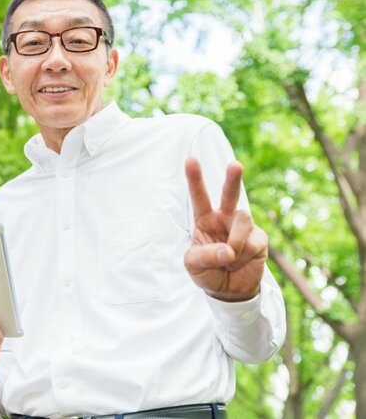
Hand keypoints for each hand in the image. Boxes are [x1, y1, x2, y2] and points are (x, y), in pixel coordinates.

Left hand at [184, 158, 267, 301]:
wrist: (229, 290)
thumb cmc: (207, 272)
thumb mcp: (193, 266)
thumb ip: (205, 256)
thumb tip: (228, 251)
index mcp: (204, 219)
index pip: (199, 196)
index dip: (195, 178)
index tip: (190, 159)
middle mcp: (224, 218)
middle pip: (230, 194)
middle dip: (232, 179)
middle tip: (235, 165)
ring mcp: (243, 227)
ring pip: (243, 220)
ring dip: (234, 242)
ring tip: (229, 260)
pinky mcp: (259, 238)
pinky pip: (252, 241)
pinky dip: (244, 254)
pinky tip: (240, 262)